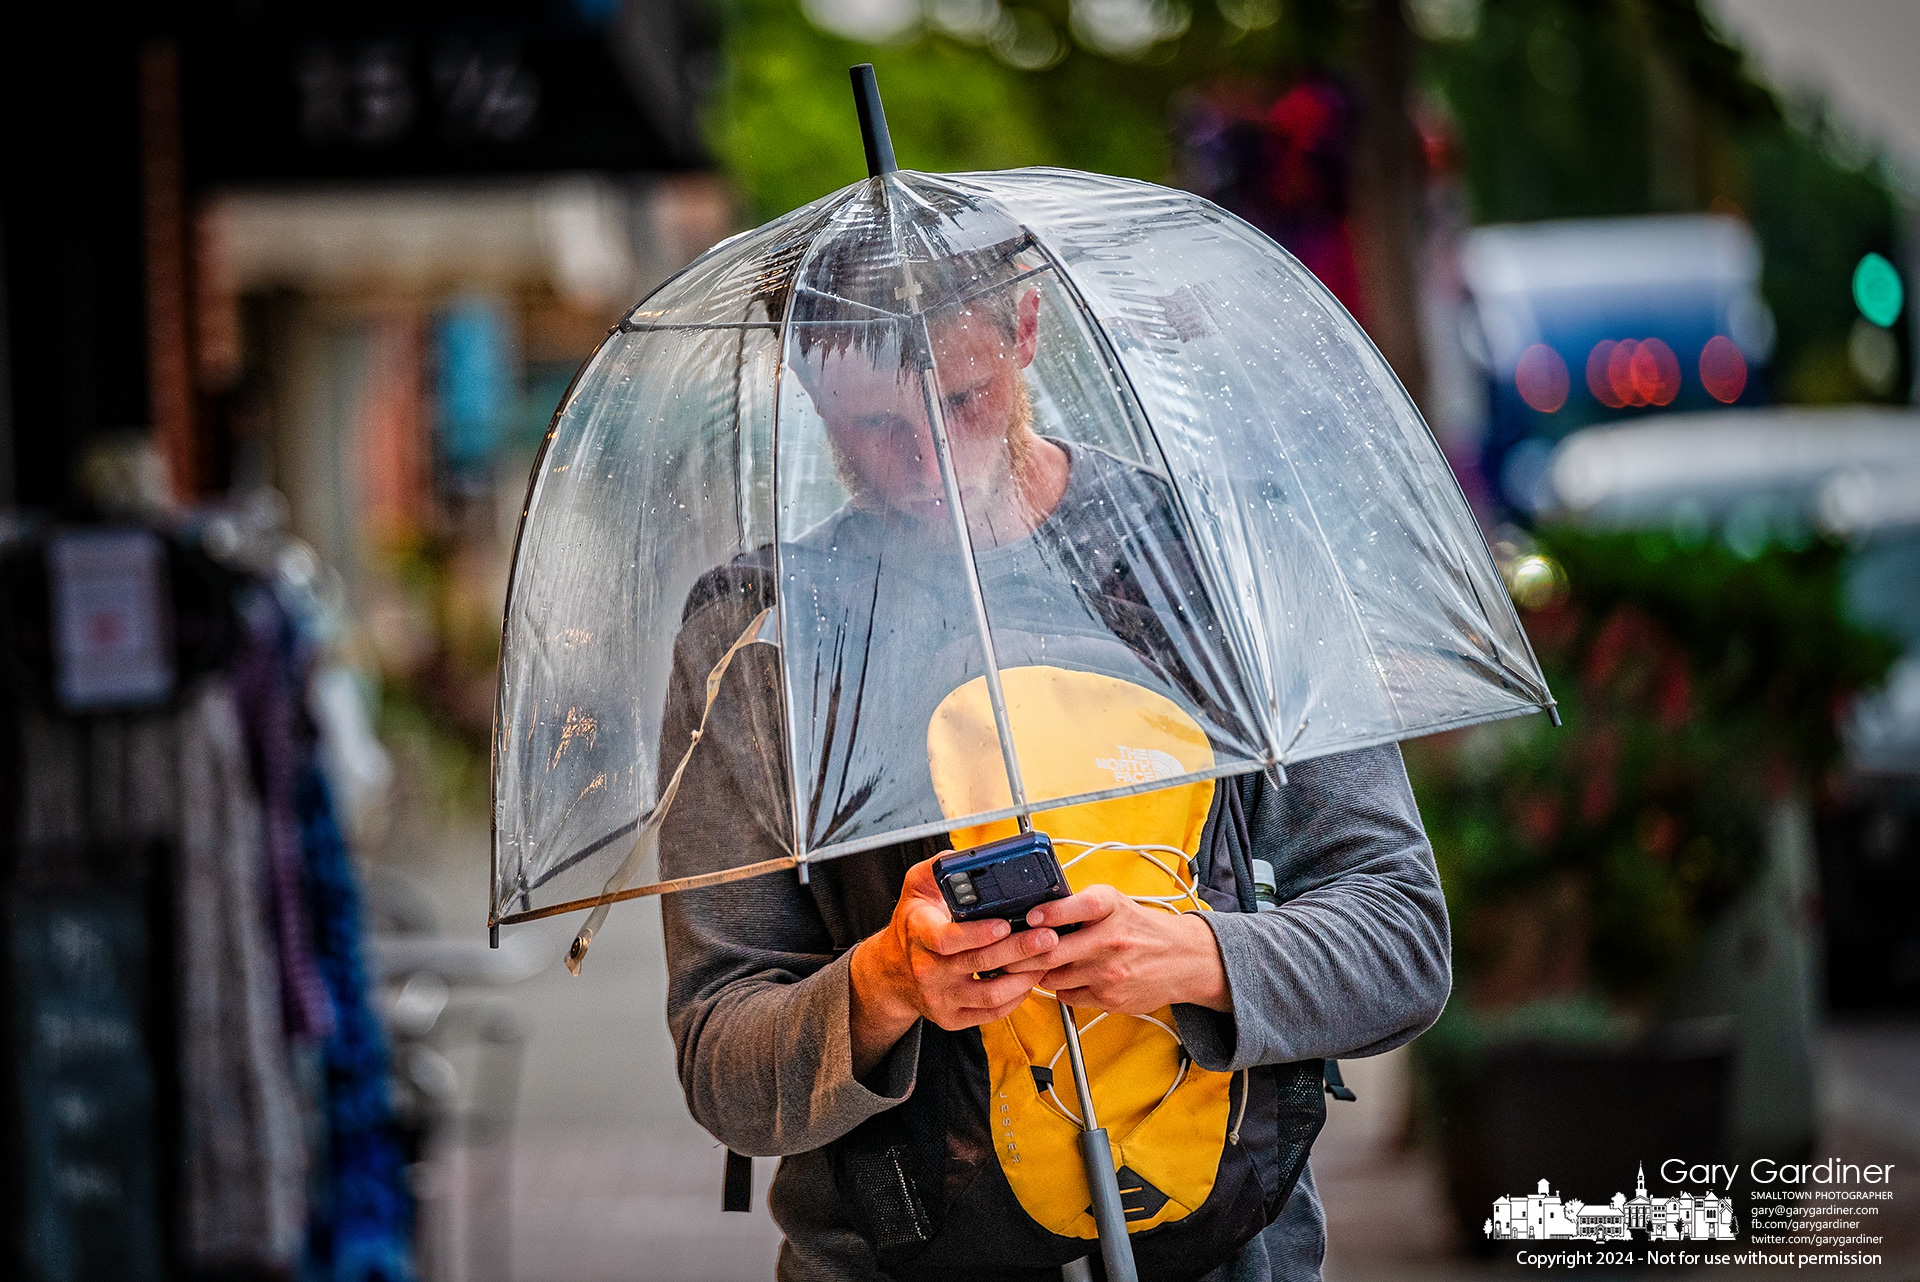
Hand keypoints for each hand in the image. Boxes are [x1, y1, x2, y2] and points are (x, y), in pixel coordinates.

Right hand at [847, 857, 1061, 1075]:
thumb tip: (963, 856)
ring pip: (990, 994)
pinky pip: (990, 1013)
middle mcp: (927, 969)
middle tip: (1047, 936)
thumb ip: (937, 867)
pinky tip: (1028, 979)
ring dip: (1023, 976)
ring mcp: (939, 997)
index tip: (1004, 923)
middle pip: (978, 962)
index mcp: (918, 933)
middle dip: (1019, 949)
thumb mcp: (915, 888)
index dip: (977, 933)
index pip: (945, 938)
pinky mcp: (952, 1018)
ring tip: (1045, 958)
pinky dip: (1015, 998)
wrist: (892, 972)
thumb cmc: (912, 925)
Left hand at [1002, 887, 1229, 1015]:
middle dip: (1023, 954)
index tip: (1030, 918)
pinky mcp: (1110, 997)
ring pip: (1054, 976)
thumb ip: (1079, 906)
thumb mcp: (1116, 904)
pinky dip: (1060, 987)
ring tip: (1035, 965)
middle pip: (1053, 951)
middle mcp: (1111, 939)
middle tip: (1007, 953)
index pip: (1077, 907)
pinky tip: (1066, 977)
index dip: (1049, 913)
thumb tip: (1034, 912)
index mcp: (1112, 908)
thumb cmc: (1142, 928)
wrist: (1184, 960)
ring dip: (1039, 972)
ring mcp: (1110, 972)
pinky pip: (1067, 995)